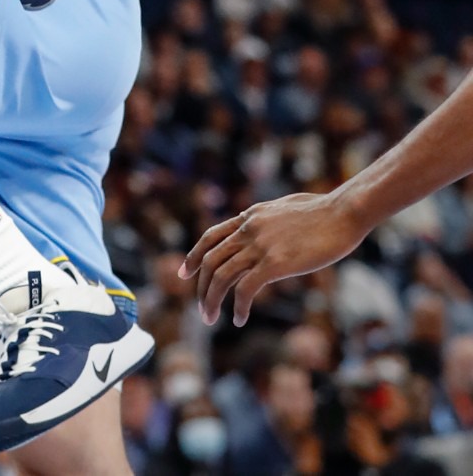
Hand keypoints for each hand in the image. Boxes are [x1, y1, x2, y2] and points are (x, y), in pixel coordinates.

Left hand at [179, 190, 366, 325]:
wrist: (343, 212)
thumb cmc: (322, 211)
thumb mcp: (284, 209)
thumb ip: (267, 220)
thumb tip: (263, 226)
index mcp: (249, 216)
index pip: (210, 236)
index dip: (194, 256)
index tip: (185, 274)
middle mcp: (248, 229)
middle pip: (211, 260)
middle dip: (201, 288)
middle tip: (202, 311)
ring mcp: (259, 245)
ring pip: (222, 276)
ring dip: (212, 300)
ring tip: (211, 319)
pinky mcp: (275, 263)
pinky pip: (245, 288)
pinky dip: (238, 306)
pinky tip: (239, 318)